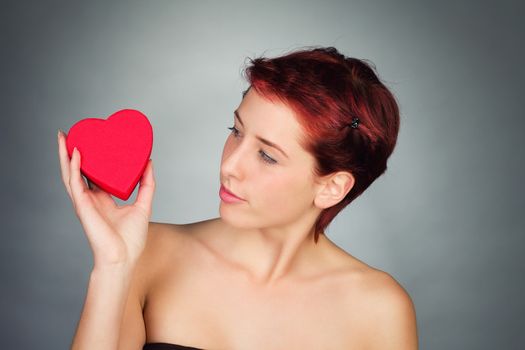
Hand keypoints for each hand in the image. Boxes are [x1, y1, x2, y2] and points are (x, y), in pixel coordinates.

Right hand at [57, 129, 155, 268]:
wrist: (124, 258)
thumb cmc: (132, 239)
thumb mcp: (143, 205)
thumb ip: (147, 185)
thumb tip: (149, 161)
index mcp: (102, 199)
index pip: (92, 174)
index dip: (90, 158)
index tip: (92, 141)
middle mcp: (90, 199)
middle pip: (77, 171)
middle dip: (71, 152)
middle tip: (71, 132)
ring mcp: (84, 202)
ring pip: (70, 173)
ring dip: (64, 154)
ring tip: (64, 136)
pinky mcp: (82, 206)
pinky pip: (75, 182)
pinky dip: (74, 166)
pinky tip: (75, 152)